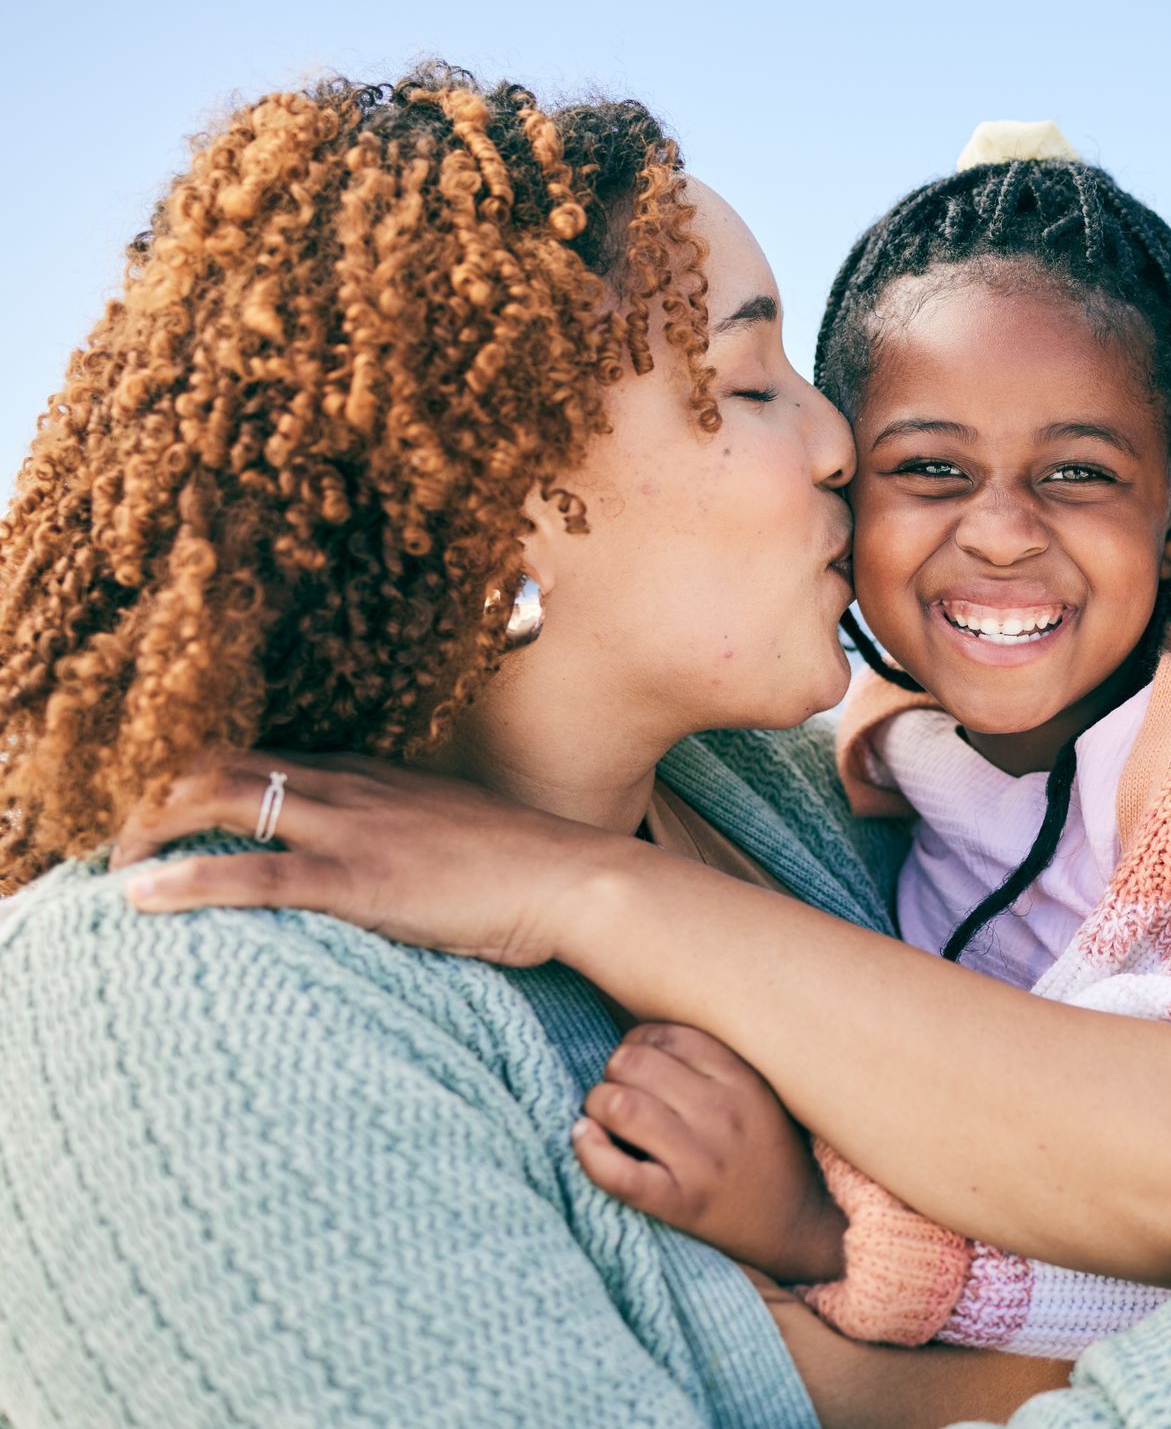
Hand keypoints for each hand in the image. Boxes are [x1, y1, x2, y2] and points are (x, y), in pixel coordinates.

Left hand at [112, 749, 623, 968]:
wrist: (575, 878)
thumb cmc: (526, 868)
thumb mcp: (453, 832)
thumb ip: (404, 832)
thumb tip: (383, 858)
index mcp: (372, 776)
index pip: (262, 754)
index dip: (197, 776)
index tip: (161, 809)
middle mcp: (350, 787)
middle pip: (222, 763)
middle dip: (156, 795)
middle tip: (123, 840)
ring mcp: (352, 829)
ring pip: (222, 800)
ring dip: (151, 831)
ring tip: (113, 866)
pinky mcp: (359, 881)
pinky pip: (255, 874)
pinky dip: (186, 883)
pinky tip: (137, 898)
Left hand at [572, 1022, 848, 1284]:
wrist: (795, 1225)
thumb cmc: (766, 1152)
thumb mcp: (758, 1093)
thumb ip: (711, 1064)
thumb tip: (638, 1044)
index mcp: (742, 1079)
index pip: (668, 1035)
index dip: (638, 1042)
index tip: (639, 1065)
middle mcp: (722, 1113)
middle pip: (635, 1062)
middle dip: (613, 1071)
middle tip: (619, 1092)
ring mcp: (701, 1160)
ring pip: (619, 1105)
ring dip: (597, 1104)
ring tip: (604, 1117)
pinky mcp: (681, 1203)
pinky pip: (617, 1172)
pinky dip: (588, 1151)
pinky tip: (586, 1139)